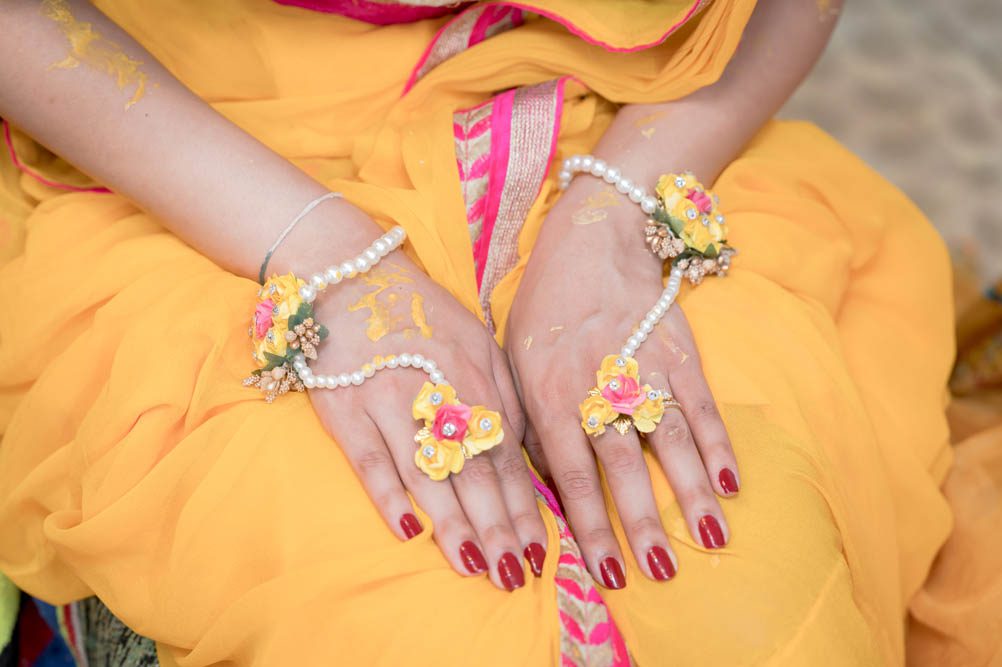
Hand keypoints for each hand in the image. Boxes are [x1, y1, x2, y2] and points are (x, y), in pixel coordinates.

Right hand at [290, 224, 546, 590]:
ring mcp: (388, 402)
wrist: (350, 275)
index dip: (523, 505)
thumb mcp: (478, 340)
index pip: (505, 455)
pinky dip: (387, 494)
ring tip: (474, 567)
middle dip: (497, 526)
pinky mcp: (345, 408)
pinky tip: (407, 529)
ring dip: (453, 523)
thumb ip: (503, 395)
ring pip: (426, 473)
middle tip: (515, 573)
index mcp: (475, 379)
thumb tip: (525, 453)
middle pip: (473, 472)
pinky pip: (369, 458)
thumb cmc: (422, 313)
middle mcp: (438, 393)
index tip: (540, 549)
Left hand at [505, 176, 738, 587]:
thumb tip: (549, 484)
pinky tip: (733, 482)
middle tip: (659, 572)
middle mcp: (597, 384)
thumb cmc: (544, 303)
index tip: (605, 571)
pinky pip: (703, 405)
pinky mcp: (680, 352)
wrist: (593, 235)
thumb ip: (531, 421)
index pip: (571, 473)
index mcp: (549, 391)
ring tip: (710, 540)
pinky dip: (719, 445)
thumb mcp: (516, 359)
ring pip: (670, 440)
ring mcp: (644, 367)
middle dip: (641, 523)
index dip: (589, 526)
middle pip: (622, 466)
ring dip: (691, 493)